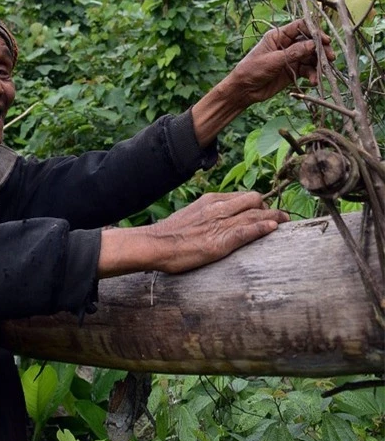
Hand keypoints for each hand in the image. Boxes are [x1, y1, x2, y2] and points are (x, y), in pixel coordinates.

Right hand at [98, 192, 288, 277]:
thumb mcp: (190, 215)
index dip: (258, 203)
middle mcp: (218, 207)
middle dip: (269, 208)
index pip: (242, 196)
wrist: (155, 244)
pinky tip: (274, 228)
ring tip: (286, 222)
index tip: (266, 210)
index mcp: (211, 200)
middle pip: (253, 200)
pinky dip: (262, 228)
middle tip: (280, 218)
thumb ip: (207, 214)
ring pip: (254, 214)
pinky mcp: (220, 241)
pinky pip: (247, 230)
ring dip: (274, 217)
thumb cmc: (170, 234)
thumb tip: (217, 220)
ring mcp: (220, 223)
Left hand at [191, 20, 334, 145]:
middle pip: (309, 42)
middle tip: (330, 57)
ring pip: (310, 57)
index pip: (300, 26)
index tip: (325, 40)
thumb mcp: (273, 60)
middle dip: (321, 49)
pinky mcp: (292, 71)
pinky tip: (313, 82)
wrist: (244, 90)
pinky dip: (312, 75)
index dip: (314, 31)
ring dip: (318, 64)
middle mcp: (286, 45)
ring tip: (322, 73)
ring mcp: (290, 58)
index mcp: (278, 36)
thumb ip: (293, 52)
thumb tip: (313, 44)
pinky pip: (307, 70)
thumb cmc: (252, 70)